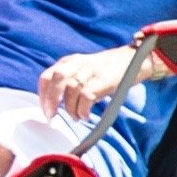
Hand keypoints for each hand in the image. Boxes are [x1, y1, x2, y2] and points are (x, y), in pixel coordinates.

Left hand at [36, 42, 151, 122]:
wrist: (133, 60)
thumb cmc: (104, 71)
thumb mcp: (82, 71)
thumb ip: (67, 82)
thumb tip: (51, 105)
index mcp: (69, 61)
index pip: (47, 76)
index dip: (43, 95)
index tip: (45, 110)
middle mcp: (78, 62)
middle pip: (57, 79)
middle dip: (51, 100)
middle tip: (52, 116)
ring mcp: (92, 70)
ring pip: (71, 89)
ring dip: (70, 108)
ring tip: (76, 117)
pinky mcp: (104, 79)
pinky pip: (86, 96)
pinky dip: (82, 110)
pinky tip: (85, 115)